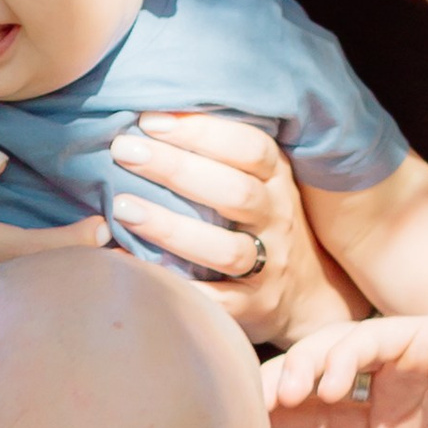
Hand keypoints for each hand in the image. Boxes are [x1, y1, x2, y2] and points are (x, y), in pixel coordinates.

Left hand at [111, 114, 364, 342]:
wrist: (305, 296)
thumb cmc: (263, 225)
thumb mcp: (258, 183)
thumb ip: (220, 156)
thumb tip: (150, 119)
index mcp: (277, 179)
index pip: (249, 147)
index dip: (202, 131)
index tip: (150, 120)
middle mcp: (278, 219)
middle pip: (234, 192)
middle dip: (176, 168)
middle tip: (124, 150)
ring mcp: (269, 267)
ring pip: (225, 249)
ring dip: (172, 229)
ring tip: (122, 208)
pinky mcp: (254, 308)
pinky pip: (215, 301)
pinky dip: (176, 287)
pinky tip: (135, 268)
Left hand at [261, 316, 427, 427]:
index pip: (322, 415)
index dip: (282, 419)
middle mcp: (406, 394)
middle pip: (322, 374)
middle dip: (282, 386)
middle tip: (251, 408)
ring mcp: (423, 364)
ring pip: (341, 345)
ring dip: (304, 364)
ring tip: (284, 397)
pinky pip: (375, 332)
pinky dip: (341, 352)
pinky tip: (324, 387)